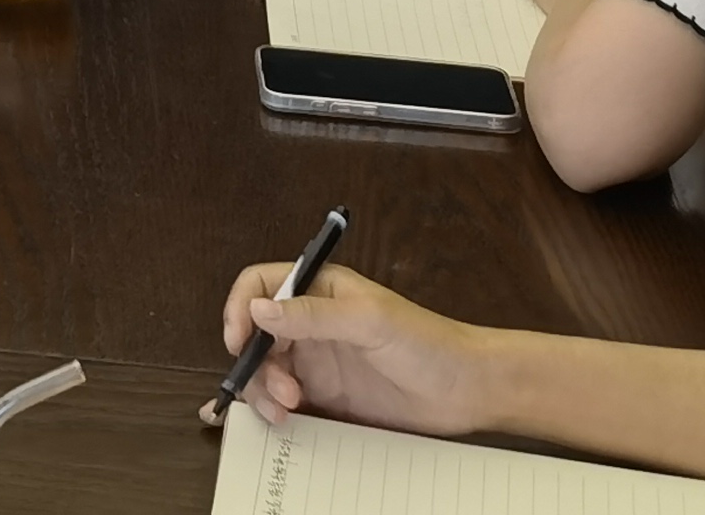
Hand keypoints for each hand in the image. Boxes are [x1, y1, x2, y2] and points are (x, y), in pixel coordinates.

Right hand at [219, 263, 486, 433]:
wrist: (466, 390)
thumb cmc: (428, 342)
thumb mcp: (370, 320)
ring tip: (289, 407)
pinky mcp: (328, 396)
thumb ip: (313, 315)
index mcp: (320, 290)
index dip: (241, 308)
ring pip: (266, 370)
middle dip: (256, 361)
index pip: (262, 285)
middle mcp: (313, 323)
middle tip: (282, 389)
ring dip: (265, 389)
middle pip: (257, 333)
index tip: (239, 340)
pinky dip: (275, 409)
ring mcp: (319, 360)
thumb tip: (259, 309)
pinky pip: (286, 400)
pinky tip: (285, 419)